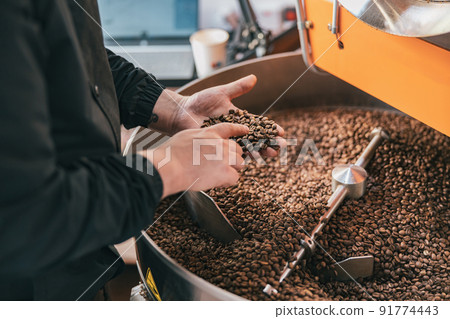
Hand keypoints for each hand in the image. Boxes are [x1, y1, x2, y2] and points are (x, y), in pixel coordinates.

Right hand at [141, 123, 248, 197]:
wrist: (169, 167)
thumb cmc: (171, 154)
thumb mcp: (186, 136)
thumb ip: (199, 138)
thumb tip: (203, 144)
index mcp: (210, 133)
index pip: (228, 128)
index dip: (239, 130)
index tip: (246, 131)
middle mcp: (220, 143)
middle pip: (237, 149)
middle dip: (232, 157)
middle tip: (221, 165)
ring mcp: (224, 157)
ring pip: (240, 163)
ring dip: (232, 169)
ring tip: (217, 174)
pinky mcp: (225, 172)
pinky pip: (235, 178)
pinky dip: (227, 182)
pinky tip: (216, 182)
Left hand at [151, 75, 285, 156]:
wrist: (183, 113)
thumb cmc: (200, 102)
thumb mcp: (221, 92)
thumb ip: (238, 88)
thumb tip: (254, 77)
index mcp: (239, 119)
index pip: (259, 125)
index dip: (270, 129)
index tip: (281, 132)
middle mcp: (236, 132)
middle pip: (257, 138)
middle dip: (270, 142)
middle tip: (281, 146)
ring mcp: (228, 141)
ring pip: (248, 148)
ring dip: (260, 151)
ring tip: (271, 154)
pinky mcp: (218, 147)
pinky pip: (232, 153)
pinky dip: (242, 156)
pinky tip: (252, 159)